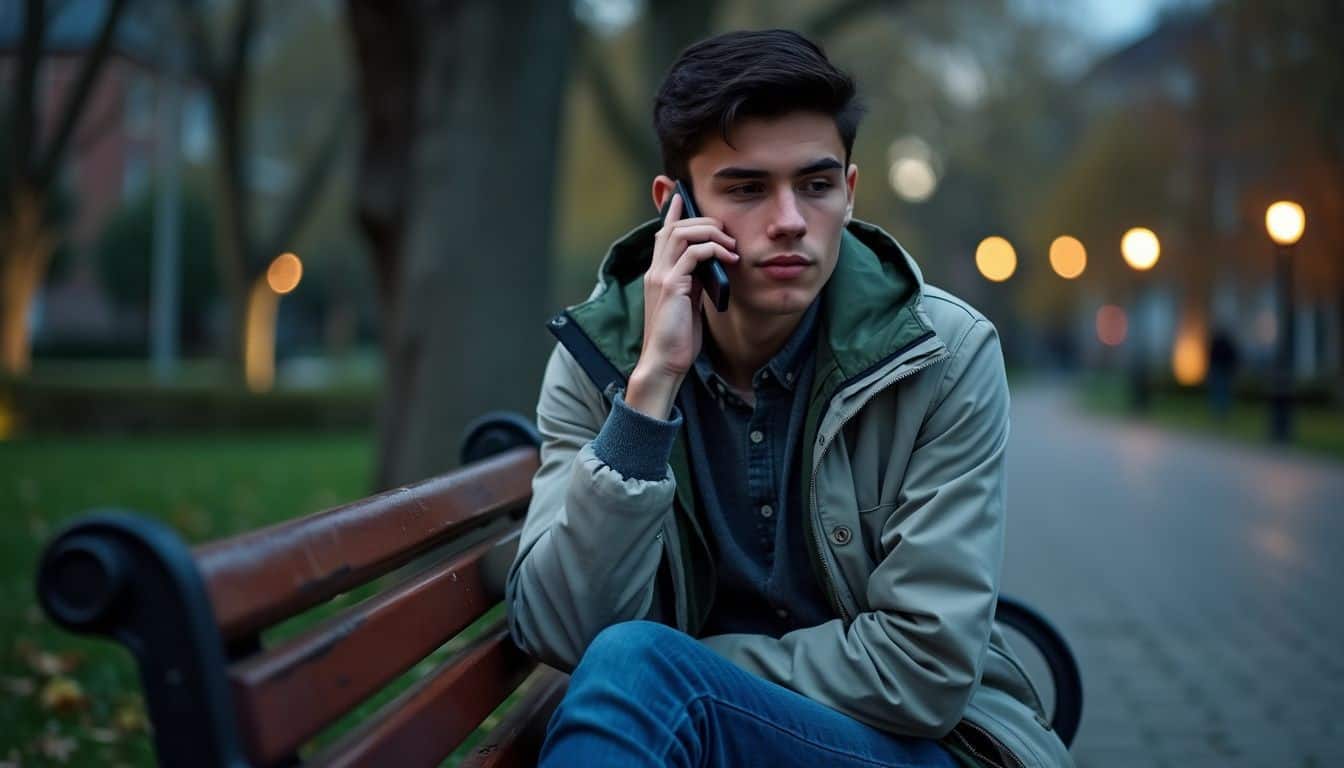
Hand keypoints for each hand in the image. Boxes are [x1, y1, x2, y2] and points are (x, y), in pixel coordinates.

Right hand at [625, 193, 737, 418]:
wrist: (664, 362)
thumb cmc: (678, 338)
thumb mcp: (688, 304)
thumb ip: (693, 282)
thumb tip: (710, 267)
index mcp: (657, 273)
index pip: (662, 233)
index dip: (673, 212)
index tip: (683, 196)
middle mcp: (654, 270)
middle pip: (673, 226)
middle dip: (702, 221)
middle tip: (726, 232)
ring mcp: (660, 276)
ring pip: (682, 233)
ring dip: (710, 233)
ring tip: (730, 245)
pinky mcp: (671, 286)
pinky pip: (692, 253)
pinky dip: (713, 250)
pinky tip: (729, 259)